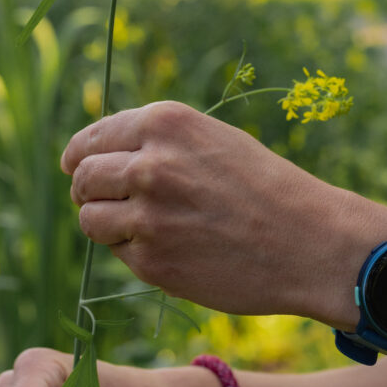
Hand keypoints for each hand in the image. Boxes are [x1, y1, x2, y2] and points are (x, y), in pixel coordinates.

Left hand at [62, 101, 386, 325]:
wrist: (310, 242)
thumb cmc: (265, 188)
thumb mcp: (212, 140)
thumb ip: (156, 143)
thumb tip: (96, 157)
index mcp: (165, 124)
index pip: (90, 140)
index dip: (79, 157)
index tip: (76, 167)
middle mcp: (150, 165)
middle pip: (82, 178)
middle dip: (87, 191)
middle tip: (104, 202)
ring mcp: (148, 216)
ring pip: (89, 219)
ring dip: (105, 224)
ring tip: (143, 227)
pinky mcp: (152, 262)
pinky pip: (119, 254)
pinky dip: (135, 253)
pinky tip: (172, 248)